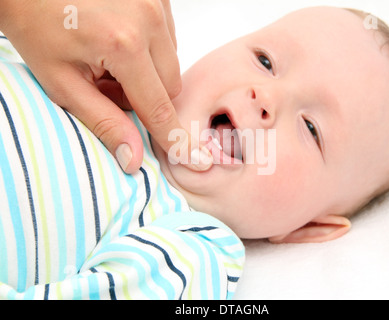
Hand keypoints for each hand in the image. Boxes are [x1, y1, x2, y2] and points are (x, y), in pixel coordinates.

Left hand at [0, 0, 212, 173]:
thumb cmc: (37, 24)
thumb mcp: (62, 81)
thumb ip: (102, 121)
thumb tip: (131, 157)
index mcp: (124, 44)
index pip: (158, 106)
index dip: (172, 136)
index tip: (190, 157)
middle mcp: (148, 18)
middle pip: (170, 85)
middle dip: (145, 96)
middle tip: (106, 82)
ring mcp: (156, 1)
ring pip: (172, 61)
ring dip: (148, 71)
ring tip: (110, 55)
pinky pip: (168, 36)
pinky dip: (149, 47)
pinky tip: (121, 36)